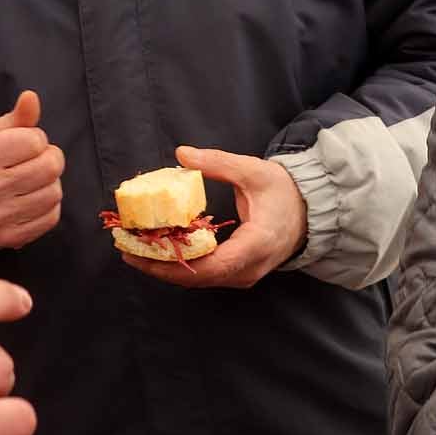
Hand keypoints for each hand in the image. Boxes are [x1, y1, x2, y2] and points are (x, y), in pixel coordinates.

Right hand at [0, 90, 64, 249]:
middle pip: (50, 167)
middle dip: (49, 158)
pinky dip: (48, 205)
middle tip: (36, 160)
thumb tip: (31, 98)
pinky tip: (32, 198)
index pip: (35, 141)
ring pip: (54, 193)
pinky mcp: (9, 237)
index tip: (24, 144)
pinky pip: (51, 217)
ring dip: (50, 183)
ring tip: (33, 179)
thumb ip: (16, 117)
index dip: (35, 139)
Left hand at [120, 143, 307, 289]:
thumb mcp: (253, 170)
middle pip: (198, 278)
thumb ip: (217, 163)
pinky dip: (180, 265)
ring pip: (199, 280)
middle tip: (126, 249)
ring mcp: (244, 275)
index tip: (142, 252)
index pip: (211, 266)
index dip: (173, 263)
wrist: (309, 212)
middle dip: (159, 266)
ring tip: (134, 249)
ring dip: (166, 267)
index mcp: (256, 244)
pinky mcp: (238, 273)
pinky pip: (205, 275)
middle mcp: (249, 268)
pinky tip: (158, 249)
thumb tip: (181, 154)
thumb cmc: (283, 191)